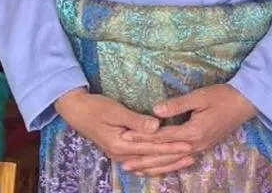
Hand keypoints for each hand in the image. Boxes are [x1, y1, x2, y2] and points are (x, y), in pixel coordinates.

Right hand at [54, 88, 194, 172]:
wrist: (77, 111)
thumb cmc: (96, 108)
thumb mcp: (116, 111)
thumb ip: (136, 120)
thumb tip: (156, 126)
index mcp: (121, 144)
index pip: (152, 148)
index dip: (171, 146)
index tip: (188, 145)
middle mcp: (121, 154)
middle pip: (152, 158)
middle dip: (173, 157)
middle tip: (193, 154)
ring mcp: (120, 154)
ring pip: (148, 162)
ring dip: (167, 162)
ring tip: (186, 160)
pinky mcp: (121, 151)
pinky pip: (142, 161)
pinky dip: (155, 163)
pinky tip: (166, 164)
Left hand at [119, 85, 257, 174]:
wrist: (246, 103)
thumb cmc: (223, 96)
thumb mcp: (200, 96)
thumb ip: (177, 105)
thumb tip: (155, 110)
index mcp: (192, 132)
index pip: (162, 137)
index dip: (142, 138)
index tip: (125, 138)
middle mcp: (195, 145)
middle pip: (164, 155)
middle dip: (143, 159)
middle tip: (123, 164)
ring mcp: (200, 148)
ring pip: (172, 162)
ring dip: (153, 166)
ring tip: (136, 170)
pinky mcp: (203, 147)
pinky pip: (181, 161)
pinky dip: (168, 166)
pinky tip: (159, 168)